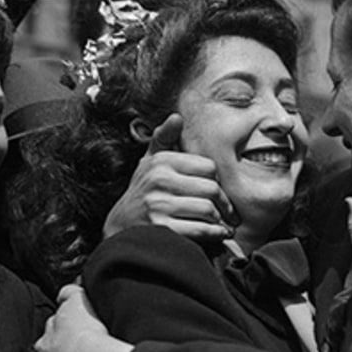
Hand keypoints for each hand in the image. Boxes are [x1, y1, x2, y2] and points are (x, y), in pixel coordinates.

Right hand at [101, 114, 233, 240]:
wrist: (121, 225)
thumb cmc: (144, 191)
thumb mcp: (150, 162)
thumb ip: (164, 139)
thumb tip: (177, 117)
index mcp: (161, 161)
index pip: (209, 167)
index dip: (218, 181)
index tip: (221, 192)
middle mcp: (158, 180)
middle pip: (212, 189)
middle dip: (225, 204)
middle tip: (230, 212)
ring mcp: (158, 204)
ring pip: (208, 210)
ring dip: (221, 220)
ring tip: (224, 224)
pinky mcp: (162, 227)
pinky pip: (200, 229)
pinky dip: (215, 233)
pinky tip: (218, 233)